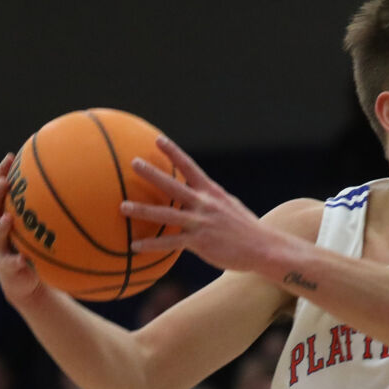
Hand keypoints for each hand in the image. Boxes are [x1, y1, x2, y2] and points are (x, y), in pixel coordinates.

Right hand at [0, 154, 46, 310]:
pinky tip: (24, 259)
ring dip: (1, 227)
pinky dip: (17, 260)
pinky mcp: (8, 267)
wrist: (26, 283)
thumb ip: (53, 214)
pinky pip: (11, 263)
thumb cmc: (37, 251)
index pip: (1, 191)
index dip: (2, 174)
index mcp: (5, 216)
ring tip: (8, 219)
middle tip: (4, 182)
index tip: (10, 157)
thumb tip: (81, 190)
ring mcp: (1, 249)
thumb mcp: (43, 231)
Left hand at [125, 139, 267, 271]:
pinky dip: (151, 245)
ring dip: (142, 210)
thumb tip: (200, 199)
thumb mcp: (231, 208)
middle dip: (152, 173)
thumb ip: (213, 202)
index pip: (189, 167)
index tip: (158, 140)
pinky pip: (169, 243)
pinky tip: (135, 246)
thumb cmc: (248, 230)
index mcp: (212, 193)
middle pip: (172, 186)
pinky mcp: (199, 242)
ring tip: (123, 206)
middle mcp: (204, 204)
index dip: (173, 152)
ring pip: (166, 214)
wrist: (264, 248)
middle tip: (133, 162)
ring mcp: (201, 223)